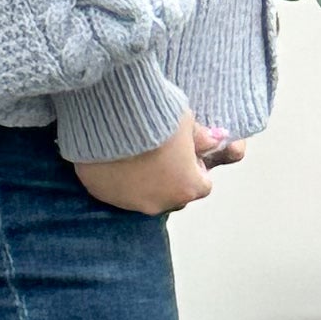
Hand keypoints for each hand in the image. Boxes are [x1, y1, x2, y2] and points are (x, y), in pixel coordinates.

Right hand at [73, 118, 234, 215]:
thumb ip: (202, 136)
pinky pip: (118, 191)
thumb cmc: (154, 119)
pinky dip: (120, 178)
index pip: (203, 184)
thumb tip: (215, 142)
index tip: (184, 151)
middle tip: (160, 151)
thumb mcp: (185, 120)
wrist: (106, 117)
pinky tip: (116, 157)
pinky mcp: (105, 196)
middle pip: (174, 193)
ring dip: (145, 180)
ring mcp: (131, 203)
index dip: (195, 166)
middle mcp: (162, 202)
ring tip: (135, 153)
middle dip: (171, 177)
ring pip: (146, 195)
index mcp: (188, 187)